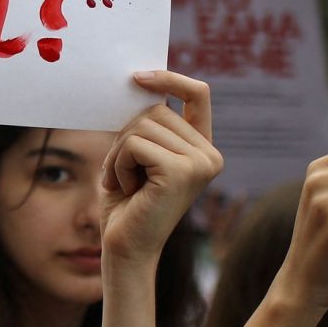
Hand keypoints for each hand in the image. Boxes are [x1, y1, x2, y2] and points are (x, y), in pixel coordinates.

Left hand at [96, 70, 221, 267]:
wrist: (125, 250)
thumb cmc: (126, 206)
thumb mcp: (136, 156)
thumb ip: (145, 125)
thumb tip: (137, 81)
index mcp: (203, 148)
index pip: (197, 94)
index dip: (170, 78)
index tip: (138, 76)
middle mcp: (209, 154)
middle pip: (156, 109)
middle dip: (126, 136)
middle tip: (122, 172)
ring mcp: (199, 162)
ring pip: (141, 125)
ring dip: (118, 153)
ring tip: (123, 183)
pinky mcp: (181, 171)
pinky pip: (133, 143)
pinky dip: (118, 163)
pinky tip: (124, 188)